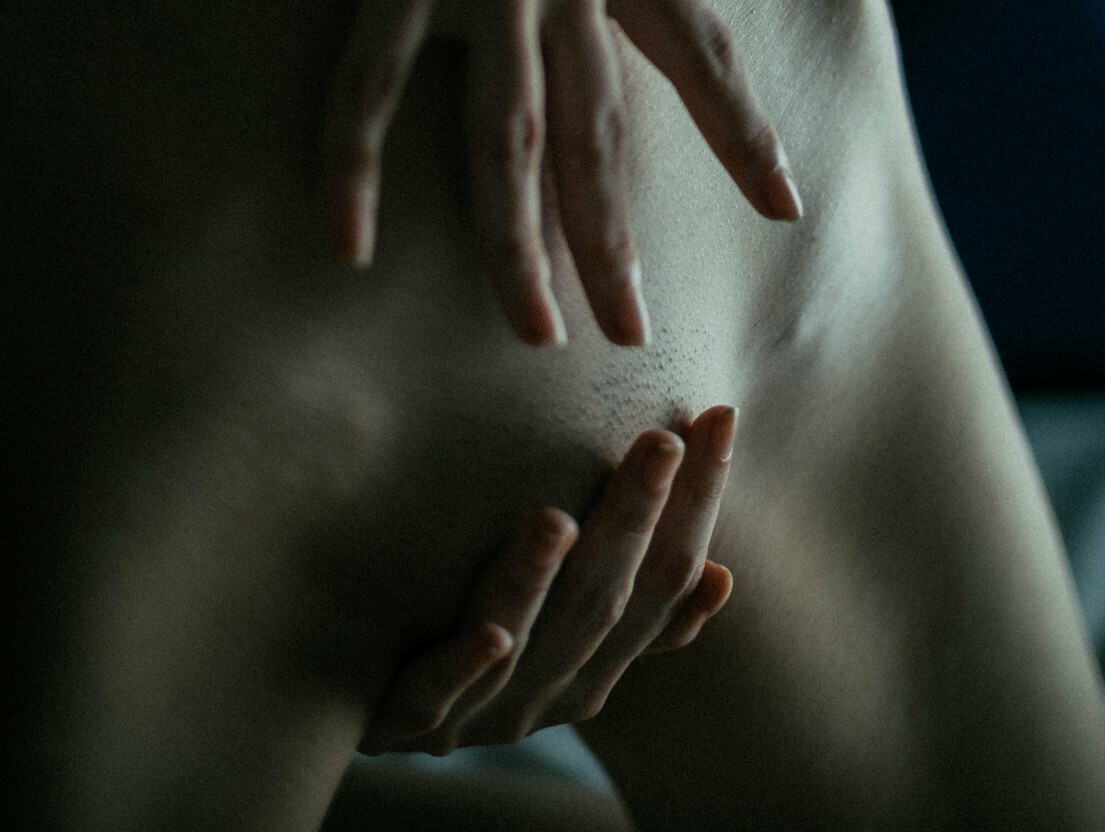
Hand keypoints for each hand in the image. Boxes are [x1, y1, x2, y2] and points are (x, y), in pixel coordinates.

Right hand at [320, 0, 839, 344]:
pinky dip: (358, 157)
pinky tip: (343, 241)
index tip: (786, 202)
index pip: (696, 50)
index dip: (737, 130)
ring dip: (517, 235)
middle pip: (599, 125)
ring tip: (531, 327)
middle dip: (617, 232)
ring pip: (509, 127)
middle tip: (633, 331)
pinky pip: (378, 69)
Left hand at [357, 406, 737, 754]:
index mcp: (595, 666)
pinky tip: (492, 633)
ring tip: (555, 519)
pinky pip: (440, 694)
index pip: (664, 578)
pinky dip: (469, 666)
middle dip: (634, 520)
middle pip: (604, 602)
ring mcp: (482, 711)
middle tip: (661, 438)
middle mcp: (551, 691)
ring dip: (541, 583)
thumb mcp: (560, 630)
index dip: (697, 504)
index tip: (721, 418)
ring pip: (527, 647)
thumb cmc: (472, 654)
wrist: (350, 705)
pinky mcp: (409, 719)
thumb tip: (720, 574)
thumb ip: (632, 607)